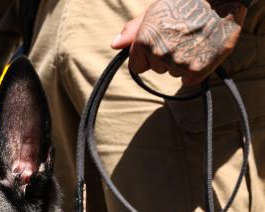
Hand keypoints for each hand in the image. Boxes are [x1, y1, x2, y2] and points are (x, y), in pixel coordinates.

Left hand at [111, 0, 245, 86]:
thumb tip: (114, 45)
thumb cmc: (185, 2)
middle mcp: (158, 54)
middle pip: (157, 69)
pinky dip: (196, 70)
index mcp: (144, 41)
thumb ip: (133, 30)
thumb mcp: (155, 11)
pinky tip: (202, 51)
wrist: (221, 1)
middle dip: (166, 58)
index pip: (137, 66)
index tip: (161, 46)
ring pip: (173, 73)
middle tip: (183, 37)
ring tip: (194, 40)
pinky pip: (189, 80)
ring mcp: (177, 63)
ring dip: (182, 63)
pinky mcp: (196, 71)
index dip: (148, 57)